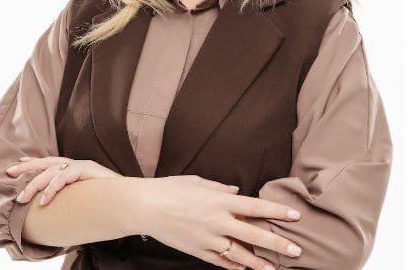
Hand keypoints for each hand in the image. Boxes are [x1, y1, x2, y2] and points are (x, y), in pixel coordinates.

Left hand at [5, 156, 121, 204]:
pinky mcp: (88, 170)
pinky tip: (44, 199)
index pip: (52, 163)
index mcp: (76, 168)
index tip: (17, 164)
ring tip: (22, 197)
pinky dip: (53, 188)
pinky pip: (65, 177)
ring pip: (52, 170)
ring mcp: (83, 166)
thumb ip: (72, 199)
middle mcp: (78, 164)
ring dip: (35, 183)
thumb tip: (54, 209)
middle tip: (9, 172)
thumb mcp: (85, 199)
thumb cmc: (109, 202)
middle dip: (27, 167)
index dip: (34, 163)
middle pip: (48, 162)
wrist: (131, 199)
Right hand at [137, 175, 300, 269]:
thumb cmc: (172, 188)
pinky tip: (244, 269)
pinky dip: (234, 266)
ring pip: (240, 254)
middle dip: (277, 243)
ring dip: (259, 262)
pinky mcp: (198, 251)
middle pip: (254, 235)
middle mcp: (218, 221)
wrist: (146, 207)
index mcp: (220, 201)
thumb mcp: (199, 181)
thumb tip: (237, 192)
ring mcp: (208, 239)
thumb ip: (220, 188)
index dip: (277, 211)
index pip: (255, 206)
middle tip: (297, 250)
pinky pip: (220, 262)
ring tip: (274, 268)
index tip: (295, 216)